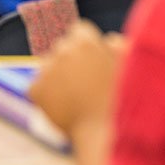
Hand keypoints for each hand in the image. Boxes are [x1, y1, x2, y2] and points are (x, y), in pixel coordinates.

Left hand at [29, 21, 127, 137]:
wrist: (104, 135)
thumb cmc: (122, 101)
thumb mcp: (129, 66)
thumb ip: (118, 45)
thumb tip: (108, 38)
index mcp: (86, 41)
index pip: (79, 30)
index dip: (88, 45)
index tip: (93, 59)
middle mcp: (62, 50)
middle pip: (62, 47)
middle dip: (72, 59)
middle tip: (86, 81)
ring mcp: (46, 69)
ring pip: (49, 66)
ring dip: (58, 75)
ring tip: (77, 96)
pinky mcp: (35, 89)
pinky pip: (38, 86)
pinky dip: (47, 95)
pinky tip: (64, 106)